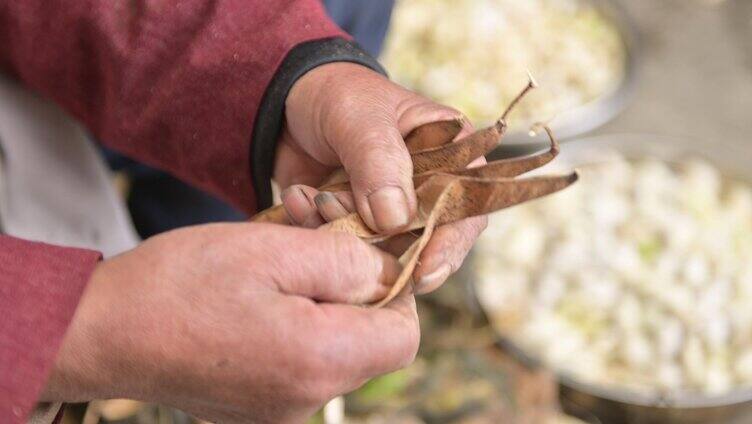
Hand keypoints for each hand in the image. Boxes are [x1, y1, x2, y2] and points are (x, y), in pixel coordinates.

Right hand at [41, 224, 418, 423]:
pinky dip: (294, 322)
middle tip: (314, 238)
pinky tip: (259, 292)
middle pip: (369, 341)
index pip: (404, 336)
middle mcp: (306, 398)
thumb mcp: (274, 251)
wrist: (100, 332)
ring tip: (278, 258)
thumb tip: (387, 273)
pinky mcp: (256, 404)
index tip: (362, 252)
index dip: (396, 289)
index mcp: (320, 361)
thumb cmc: (181, 285)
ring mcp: (279, 408)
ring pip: (333, 347)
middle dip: (352, 285)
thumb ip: (347, 263)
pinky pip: (299, 360)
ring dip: (320, 298)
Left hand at [275, 63, 486, 293]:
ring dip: (342, 233)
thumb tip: (396, 220)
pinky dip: (316, 229)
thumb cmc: (340, 95)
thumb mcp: (361, 118)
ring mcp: (389, 213)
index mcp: (451, 156)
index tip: (423, 273)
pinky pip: (341, 248)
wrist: (290, 102)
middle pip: (424, 244)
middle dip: (381, 244)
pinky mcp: (354, 226)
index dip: (450, 246)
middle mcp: (426, 192)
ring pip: (379, 252)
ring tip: (315, 198)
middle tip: (342, 223)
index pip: (465, 211)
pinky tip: (300, 197)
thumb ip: (380, 163)